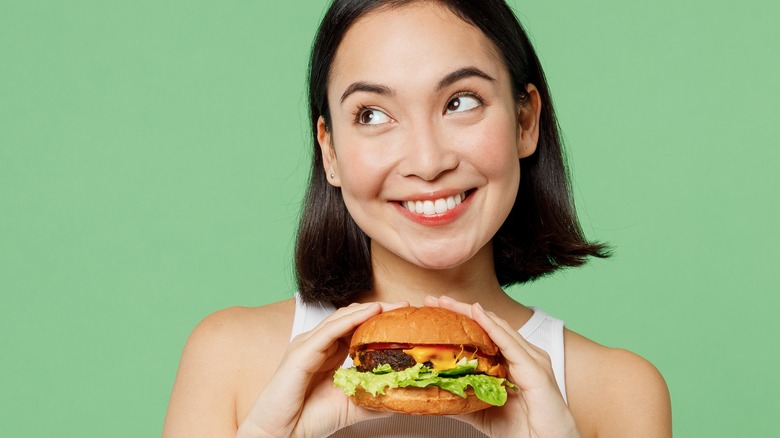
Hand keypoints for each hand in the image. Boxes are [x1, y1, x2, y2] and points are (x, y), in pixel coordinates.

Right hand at [236, 301, 407, 437]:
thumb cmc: (309, 419)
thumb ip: (374, 396)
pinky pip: (329, 331)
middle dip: (378, 310)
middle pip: (350, 317)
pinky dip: (352, 319)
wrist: (281, 435)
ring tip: (392, 307)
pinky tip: (371, 313)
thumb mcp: (353, 405)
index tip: (404, 317)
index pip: (356, 327)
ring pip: (341, 319)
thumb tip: (402, 393)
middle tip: (404, 307)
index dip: (379, 320)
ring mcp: (307, 345)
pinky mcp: (301, 352)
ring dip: (368, 310)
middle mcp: (317, 344)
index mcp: (327, 352)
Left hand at [424, 296, 579, 437]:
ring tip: (447, 302)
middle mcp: (523, 355)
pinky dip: (492, 327)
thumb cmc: (523, 430)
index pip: (482, 332)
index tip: (434, 309)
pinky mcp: (536, 370)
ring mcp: (531, 360)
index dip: (459, 319)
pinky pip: (510, 344)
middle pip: (488, 324)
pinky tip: (476, 313)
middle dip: (460, 310)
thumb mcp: (482, 411)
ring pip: (497, 328)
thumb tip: (435, 394)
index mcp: (512, 361)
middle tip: (434, 299)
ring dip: (470, 312)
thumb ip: (462, 399)